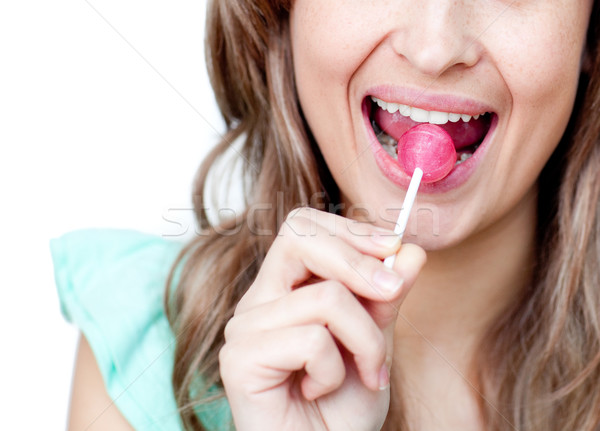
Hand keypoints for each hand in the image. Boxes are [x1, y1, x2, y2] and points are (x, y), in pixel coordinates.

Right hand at [219, 207, 425, 429]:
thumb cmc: (342, 408)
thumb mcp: (375, 342)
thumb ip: (385, 296)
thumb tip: (411, 250)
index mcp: (284, 288)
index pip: (304, 227)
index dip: (350, 229)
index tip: (395, 248)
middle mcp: (258, 301)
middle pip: (299, 236)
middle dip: (358, 260)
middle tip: (393, 292)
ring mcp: (245, 328)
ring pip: (325, 297)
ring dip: (365, 339)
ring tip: (366, 372)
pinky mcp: (240, 358)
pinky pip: (311, 340)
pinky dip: (335, 370)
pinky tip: (321, 391)